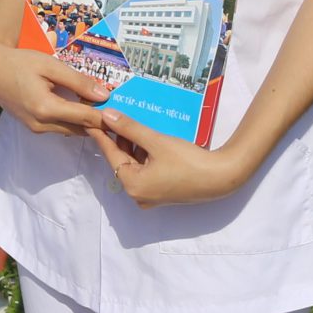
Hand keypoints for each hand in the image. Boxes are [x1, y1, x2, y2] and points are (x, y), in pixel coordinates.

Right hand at [0, 38, 110, 136]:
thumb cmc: (20, 62)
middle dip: (98, 122)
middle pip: (80, 129)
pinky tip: (80, 108)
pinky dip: (72, 121)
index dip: (106, 117)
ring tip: (101, 108)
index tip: (123, 113)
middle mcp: (41, 124)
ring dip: (85, 122)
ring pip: (70, 130)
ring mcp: (36, 128)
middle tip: (116, 111)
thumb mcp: (50, 65)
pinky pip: (59, 127)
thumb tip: (104, 95)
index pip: (86, 118)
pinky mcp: (33, 127)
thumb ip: (78, 81)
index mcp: (46, 108)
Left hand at [86, 109, 253, 206]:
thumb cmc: (187, 161)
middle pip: (122, 161)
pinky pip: (145, 171)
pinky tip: (147, 138)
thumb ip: (129, 128)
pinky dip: (144, 155)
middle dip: (119, 139)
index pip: (110, 154)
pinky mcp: (162, 192)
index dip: (101, 134)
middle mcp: (138, 195)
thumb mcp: (156, 141)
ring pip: (134, 165)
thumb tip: (107, 116)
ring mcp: (151, 196)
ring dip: (132, 146)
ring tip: (129, 123)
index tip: (91, 120)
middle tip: (112, 117)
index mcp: (132, 185)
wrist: (221, 177)